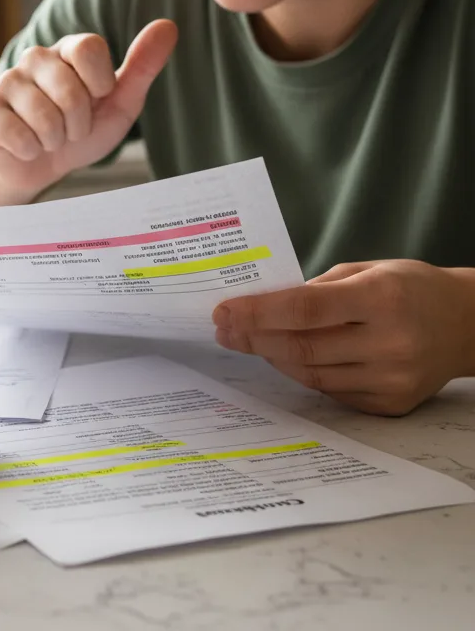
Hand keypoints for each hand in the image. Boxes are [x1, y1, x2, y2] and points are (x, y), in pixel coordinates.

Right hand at [0, 20, 177, 195]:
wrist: (41, 167)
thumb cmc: (82, 132)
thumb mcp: (120, 103)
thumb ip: (142, 66)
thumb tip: (168, 25)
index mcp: (68, 50)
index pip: (88, 47)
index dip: (100, 82)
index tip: (99, 97)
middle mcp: (35, 58)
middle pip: (68, 88)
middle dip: (79, 123)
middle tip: (73, 129)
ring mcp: (8, 83)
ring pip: (43, 116)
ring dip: (56, 140)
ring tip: (51, 139)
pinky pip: (18, 134)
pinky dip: (31, 150)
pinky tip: (28, 147)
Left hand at [212, 260, 474, 415]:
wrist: (466, 325)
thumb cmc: (409, 288)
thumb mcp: (366, 271)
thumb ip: (316, 289)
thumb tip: (262, 306)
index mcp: (380, 299)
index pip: (304, 309)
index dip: (258, 313)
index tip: (224, 311)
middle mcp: (389, 343)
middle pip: (302, 347)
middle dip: (253, 338)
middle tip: (224, 329)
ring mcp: (391, 379)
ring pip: (311, 375)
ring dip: (272, 357)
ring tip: (248, 341)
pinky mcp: (391, 404)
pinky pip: (331, 392)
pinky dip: (302, 373)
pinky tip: (284, 357)